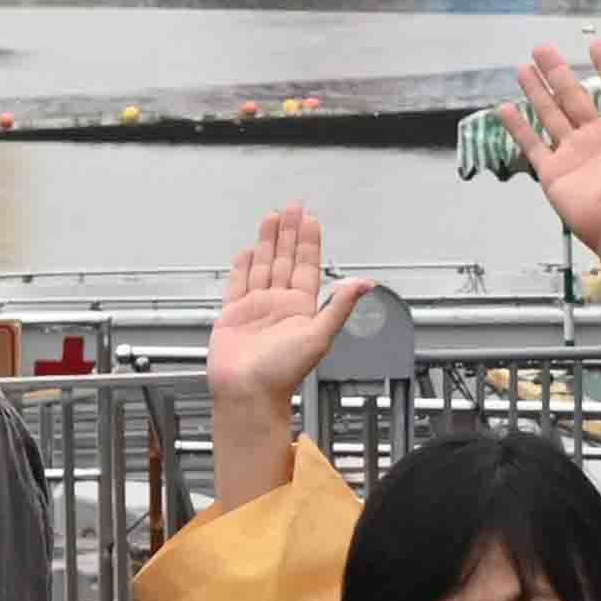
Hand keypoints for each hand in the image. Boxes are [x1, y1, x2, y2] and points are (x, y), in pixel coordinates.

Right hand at [205, 203, 378, 413]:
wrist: (248, 392)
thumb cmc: (282, 373)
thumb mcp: (320, 336)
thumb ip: (340, 306)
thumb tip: (365, 284)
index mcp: (302, 308)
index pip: (308, 266)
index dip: (309, 241)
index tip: (311, 220)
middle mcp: (280, 304)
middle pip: (286, 259)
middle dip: (290, 233)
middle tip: (292, 208)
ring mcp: (257, 307)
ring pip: (264, 266)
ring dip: (268, 242)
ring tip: (271, 219)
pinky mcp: (235, 314)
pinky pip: (239, 284)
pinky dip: (243, 266)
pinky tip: (247, 252)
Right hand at [496, 38, 600, 249]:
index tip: (597, 44)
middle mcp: (598, 136)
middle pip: (574, 96)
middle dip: (558, 72)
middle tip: (542, 48)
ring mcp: (573, 152)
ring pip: (550, 114)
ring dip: (537, 91)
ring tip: (523, 68)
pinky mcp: (553, 171)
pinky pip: (532, 144)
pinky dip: (518, 127)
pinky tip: (506, 108)